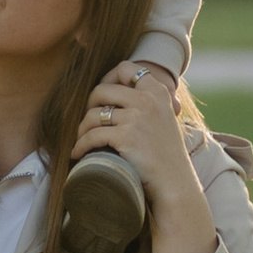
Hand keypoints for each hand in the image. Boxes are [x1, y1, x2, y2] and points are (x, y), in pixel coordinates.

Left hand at [73, 61, 218, 252]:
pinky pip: (91, 136)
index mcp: (158, 91)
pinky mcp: (126, 137)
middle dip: (89, 106)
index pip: (125, 68)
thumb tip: (118, 90)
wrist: (174, 183)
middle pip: (102, 89)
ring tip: (81, 140)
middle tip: (89, 121)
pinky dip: (80, 146)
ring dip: (82, 129)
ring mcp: (137, 117)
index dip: (108, 78)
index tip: (102, 97)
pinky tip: (77, 153)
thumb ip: (148, 102)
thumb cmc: (166, 155)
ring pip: (93, 114)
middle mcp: (147, 99)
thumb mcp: (164, 119)